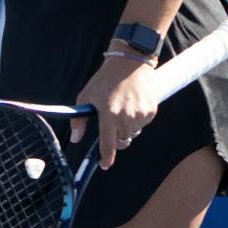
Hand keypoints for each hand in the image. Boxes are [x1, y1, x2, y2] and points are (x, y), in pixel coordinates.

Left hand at [71, 53, 158, 169]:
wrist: (130, 62)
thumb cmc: (104, 80)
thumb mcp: (86, 96)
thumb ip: (79, 120)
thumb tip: (75, 139)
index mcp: (109, 114)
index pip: (108, 143)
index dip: (106, 157)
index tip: (104, 164)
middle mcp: (127, 116)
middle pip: (122, 141)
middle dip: (116, 139)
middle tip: (111, 127)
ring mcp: (141, 114)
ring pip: (133, 133)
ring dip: (126, 128)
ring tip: (122, 110)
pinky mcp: (151, 110)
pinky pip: (143, 124)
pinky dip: (137, 120)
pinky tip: (132, 105)